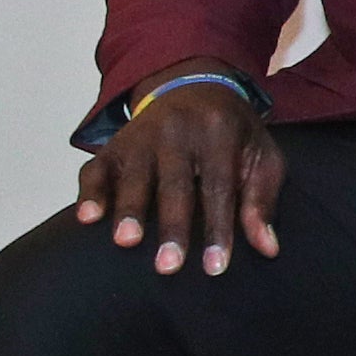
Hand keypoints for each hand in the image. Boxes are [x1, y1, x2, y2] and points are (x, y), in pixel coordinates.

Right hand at [75, 60, 280, 274]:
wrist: (195, 87)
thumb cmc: (233, 133)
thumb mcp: (261, 156)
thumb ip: (261, 201)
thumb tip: (267, 249)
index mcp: (220, 133)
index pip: (219, 188)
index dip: (217, 229)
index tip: (215, 268)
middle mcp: (177, 131)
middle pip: (175, 184)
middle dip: (172, 227)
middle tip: (168, 267)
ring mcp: (141, 136)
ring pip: (134, 176)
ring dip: (129, 210)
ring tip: (126, 242)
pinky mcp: (113, 144)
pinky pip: (97, 168)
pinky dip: (90, 192)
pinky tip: (87, 218)